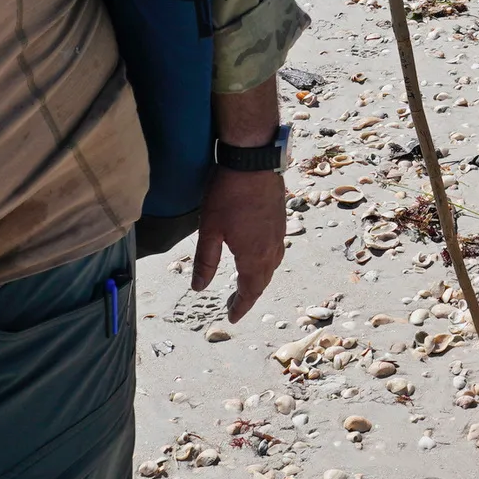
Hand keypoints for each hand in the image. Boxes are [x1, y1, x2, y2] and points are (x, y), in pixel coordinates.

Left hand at [191, 168, 285, 321]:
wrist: (253, 160)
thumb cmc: (229, 193)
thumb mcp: (210, 229)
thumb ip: (206, 261)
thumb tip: (198, 288)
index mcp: (254, 256)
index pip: (249, 291)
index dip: (240, 307)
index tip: (232, 318)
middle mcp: (271, 248)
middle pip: (262, 281)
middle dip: (249, 296)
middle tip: (234, 305)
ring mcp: (279, 233)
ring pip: (272, 266)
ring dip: (259, 279)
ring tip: (246, 284)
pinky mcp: (280, 219)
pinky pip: (277, 250)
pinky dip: (266, 262)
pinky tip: (258, 256)